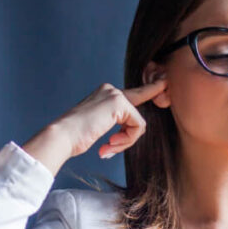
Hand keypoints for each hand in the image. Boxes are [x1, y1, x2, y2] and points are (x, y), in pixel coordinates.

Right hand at [22, 78, 167, 175]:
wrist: (62, 137)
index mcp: (105, 93)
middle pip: (137, 116)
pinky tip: (109, 143)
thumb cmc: (76, 136)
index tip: (165, 81)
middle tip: (110, 145)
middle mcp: (110, 90)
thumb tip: (137, 128)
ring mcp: (115, 95)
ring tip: (107, 146)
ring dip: (125, 141)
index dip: (152, 89)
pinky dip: (126, 140)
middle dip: (128, 137)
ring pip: (138, 124)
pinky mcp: (120, 104)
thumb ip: (117, 122)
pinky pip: (138, 127)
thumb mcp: (99, 126)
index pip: (134, 94)